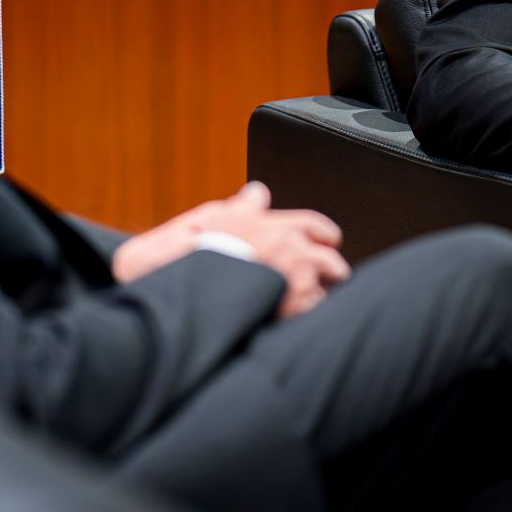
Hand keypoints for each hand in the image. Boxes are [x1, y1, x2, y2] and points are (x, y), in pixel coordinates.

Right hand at [112, 182, 349, 316]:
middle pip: (329, 258)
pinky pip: (313, 311)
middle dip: (330, 267)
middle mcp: (289, 250)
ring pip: (325, 286)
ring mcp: (293, 279)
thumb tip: (258, 193)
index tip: (328, 240)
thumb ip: (243, 206)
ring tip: (306, 301)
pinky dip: (307, 314)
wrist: (180, 287)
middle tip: (327, 275)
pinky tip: (294, 319)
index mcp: (272, 225)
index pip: (313, 224)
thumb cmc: (191, 252)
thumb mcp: (213, 217)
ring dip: (318, 293)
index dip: (323, 234)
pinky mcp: (290, 308)